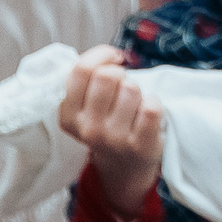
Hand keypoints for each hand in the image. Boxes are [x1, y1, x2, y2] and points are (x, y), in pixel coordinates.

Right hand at [57, 46, 163, 220]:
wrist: (124, 166)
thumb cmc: (106, 123)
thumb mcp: (84, 106)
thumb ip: (85, 79)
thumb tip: (108, 55)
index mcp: (68, 116)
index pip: (81, 70)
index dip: (101, 56)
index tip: (112, 60)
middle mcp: (87, 129)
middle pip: (108, 76)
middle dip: (121, 75)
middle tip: (122, 89)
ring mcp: (113, 139)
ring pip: (131, 88)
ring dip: (137, 92)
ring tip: (132, 107)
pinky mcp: (140, 145)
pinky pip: (152, 106)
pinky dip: (153, 104)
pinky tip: (145, 117)